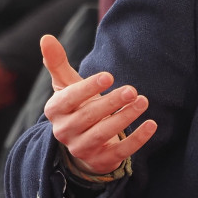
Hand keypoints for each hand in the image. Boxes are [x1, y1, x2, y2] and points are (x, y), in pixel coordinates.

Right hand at [41, 34, 155, 176]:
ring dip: (124, 118)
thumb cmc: (77, 105)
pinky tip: (151, 124)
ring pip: (102, 134)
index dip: (88, 88)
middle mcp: (65, 132)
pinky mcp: (101, 160)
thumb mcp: (67, 85)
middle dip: (111, 103)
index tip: (109, 76)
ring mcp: (82, 148)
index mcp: (56, 110)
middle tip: (132, 89)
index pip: (69, 99)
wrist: (84, 142)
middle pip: (87, 117)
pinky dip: (137, 140)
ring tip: (143, 101)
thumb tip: (46, 37)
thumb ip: (57, 63)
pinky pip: (120, 152)